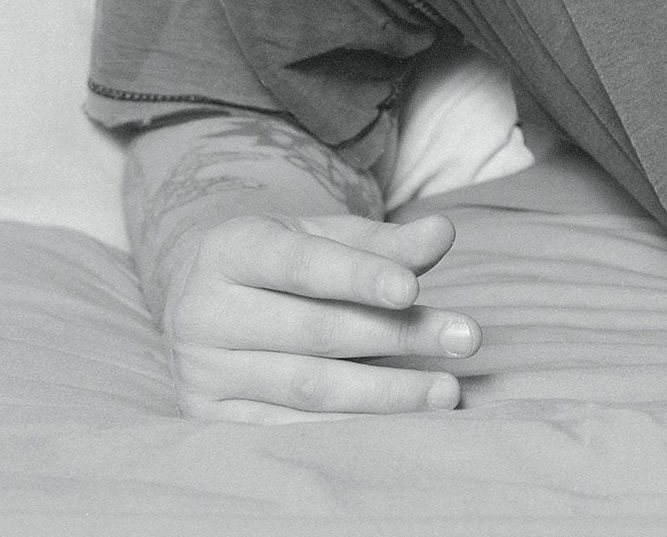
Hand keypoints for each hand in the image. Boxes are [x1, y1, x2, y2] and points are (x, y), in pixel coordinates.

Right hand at [160, 211, 479, 421]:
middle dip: (398, 336)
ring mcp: (201, 372)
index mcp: (230, 249)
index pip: (302, 265)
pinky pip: (289, 431)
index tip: (414, 291)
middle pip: (315, 330)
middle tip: (466, 339)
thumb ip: (387, 242)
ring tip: (446, 390)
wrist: (211, 300)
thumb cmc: (287, 263)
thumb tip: (442, 234)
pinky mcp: (208, 419)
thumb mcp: (331, 238)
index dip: (359, 277)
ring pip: (307, 387)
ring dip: (386, 392)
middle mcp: (203, 312)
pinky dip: (350, 428)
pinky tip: (400, 424)